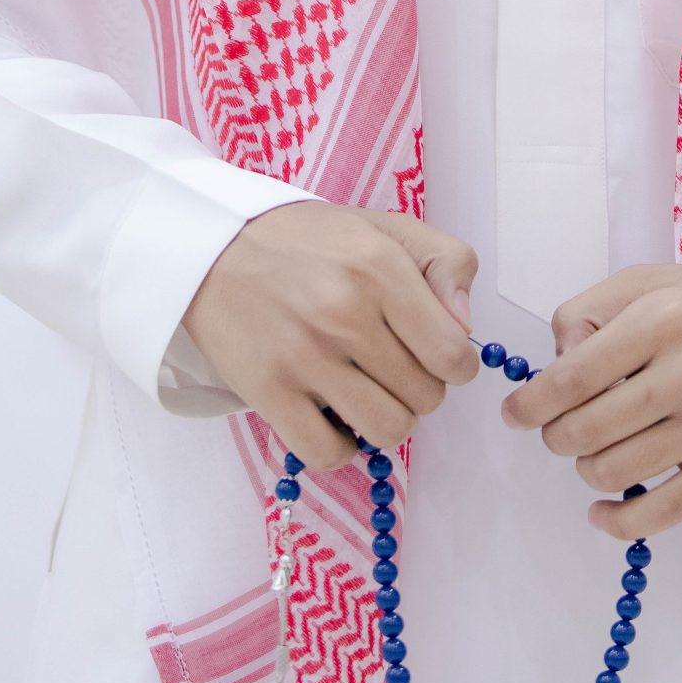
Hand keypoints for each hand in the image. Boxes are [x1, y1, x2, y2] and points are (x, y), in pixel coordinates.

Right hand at [184, 200, 479, 471]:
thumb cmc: (309, 242)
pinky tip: (335, 418)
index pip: (453, 354)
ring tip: (368, 392)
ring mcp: (304, 357)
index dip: (455, 365)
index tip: (434, 356)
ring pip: (387, 429)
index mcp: (379, 268)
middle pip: (425, 397)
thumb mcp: (385, 228)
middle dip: (420, 388)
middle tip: (392, 367)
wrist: (215, 247)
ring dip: (387, 419)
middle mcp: (345, 314)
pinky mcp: (268, 392)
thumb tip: (466, 326)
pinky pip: (330, 454)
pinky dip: (343, 447)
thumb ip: (445, 262)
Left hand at [500, 261, 681, 538]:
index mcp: (662, 319)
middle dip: (557, 436)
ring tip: (596, 451)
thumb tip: (555, 361)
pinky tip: (604, 509)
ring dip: (588, 469)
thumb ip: (592, 309)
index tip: (515, 413)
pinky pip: (658, 516)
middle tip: (561, 429)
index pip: (572, 377)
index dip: (531, 403)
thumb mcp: (655, 282)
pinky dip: (617, 521)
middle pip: (585, 430)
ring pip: (614, 472)